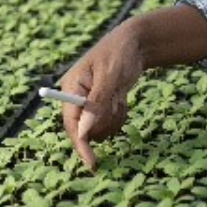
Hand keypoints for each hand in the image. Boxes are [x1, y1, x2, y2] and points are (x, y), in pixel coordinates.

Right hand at [58, 25, 144, 170]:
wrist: (136, 44)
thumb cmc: (120, 54)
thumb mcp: (110, 77)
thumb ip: (97, 103)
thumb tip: (84, 131)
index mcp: (71, 87)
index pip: (71, 123)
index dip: (81, 144)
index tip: (92, 163)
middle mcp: (76, 97)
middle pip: (85, 130)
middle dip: (105, 121)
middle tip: (117, 101)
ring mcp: (89, 103)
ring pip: (100, 129)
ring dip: (114, 118)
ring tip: (120, 96)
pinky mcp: (101, 106)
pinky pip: (109, 123)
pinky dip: (119, 115)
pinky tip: (122, 98)